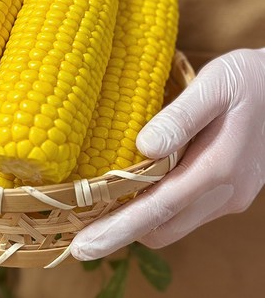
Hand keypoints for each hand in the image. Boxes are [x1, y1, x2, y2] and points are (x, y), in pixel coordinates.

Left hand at [71, 48, 264, 259]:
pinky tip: (138, 190)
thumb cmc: (247, 80)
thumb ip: (179, 119)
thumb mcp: (213, 87)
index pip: (159, 209)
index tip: (82, 247)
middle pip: (163, 228)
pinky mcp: (228, 192)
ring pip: (174, 223)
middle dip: (120, 232)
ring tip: (101, 209)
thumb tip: (143, 147)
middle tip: (80, 226)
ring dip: (138, 222)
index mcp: (218, 167)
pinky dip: (157, 209)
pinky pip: (185, 211)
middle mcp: (225, 193)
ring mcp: (229, 197)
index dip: (118, 230)